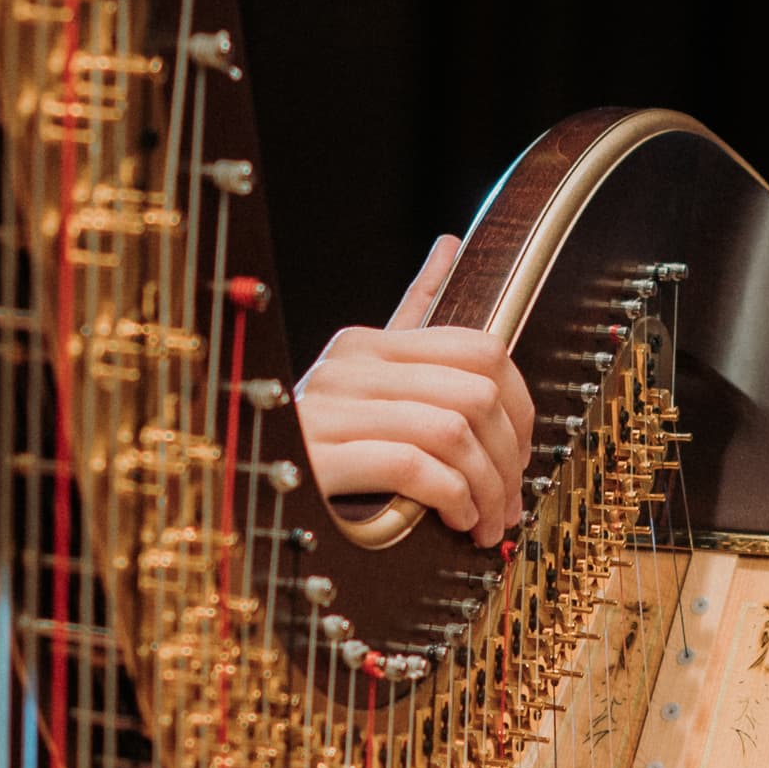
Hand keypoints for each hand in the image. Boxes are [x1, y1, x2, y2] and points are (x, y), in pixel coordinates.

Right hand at [290, 235, 537, 547]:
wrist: (248, 482)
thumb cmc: (316, 439)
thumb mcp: (365, 375)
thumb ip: (412, 316)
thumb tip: (449, 246)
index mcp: (370, 344)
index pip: (481, 349)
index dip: (520, 407)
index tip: (518, 455)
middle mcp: (352, 368)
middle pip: (477, 394)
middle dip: (508, 458)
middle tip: (508, 503)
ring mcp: (334, 410)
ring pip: (453, 433)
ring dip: (485, 487)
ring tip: (483, 521)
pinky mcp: (324, 457)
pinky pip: (414, 467)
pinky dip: (450, 499)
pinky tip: (452, 519)